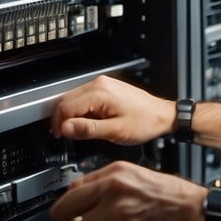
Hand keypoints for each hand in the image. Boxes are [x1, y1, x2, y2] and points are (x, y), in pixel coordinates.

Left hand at [50, 160, 205, 220]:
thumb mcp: (138, 174)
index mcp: (116, 172)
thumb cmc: (173, 197)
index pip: (72, 187)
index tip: (66, 213)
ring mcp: (118, 214)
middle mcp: (113, 190)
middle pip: (65, 209)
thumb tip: (80, 191)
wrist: (197, 213)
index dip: (66, 204)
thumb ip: (108, 181)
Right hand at [51, 74, 173, 143]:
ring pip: (73, 98)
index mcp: (100, 92)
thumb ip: (88, 129)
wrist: (162, 115)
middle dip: (61, 118)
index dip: (59, 124)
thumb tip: (66, 128)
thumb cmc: (145, 122)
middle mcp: (99, 84)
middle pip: (66, 100)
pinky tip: (86, 122)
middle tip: (63, 135)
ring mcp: (102, 84)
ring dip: (69, 114)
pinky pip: (83, 97)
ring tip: (75, 131)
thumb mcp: (115, 131)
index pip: (66, 107)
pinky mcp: (105, 88)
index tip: (60, 136)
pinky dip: (79, 110)